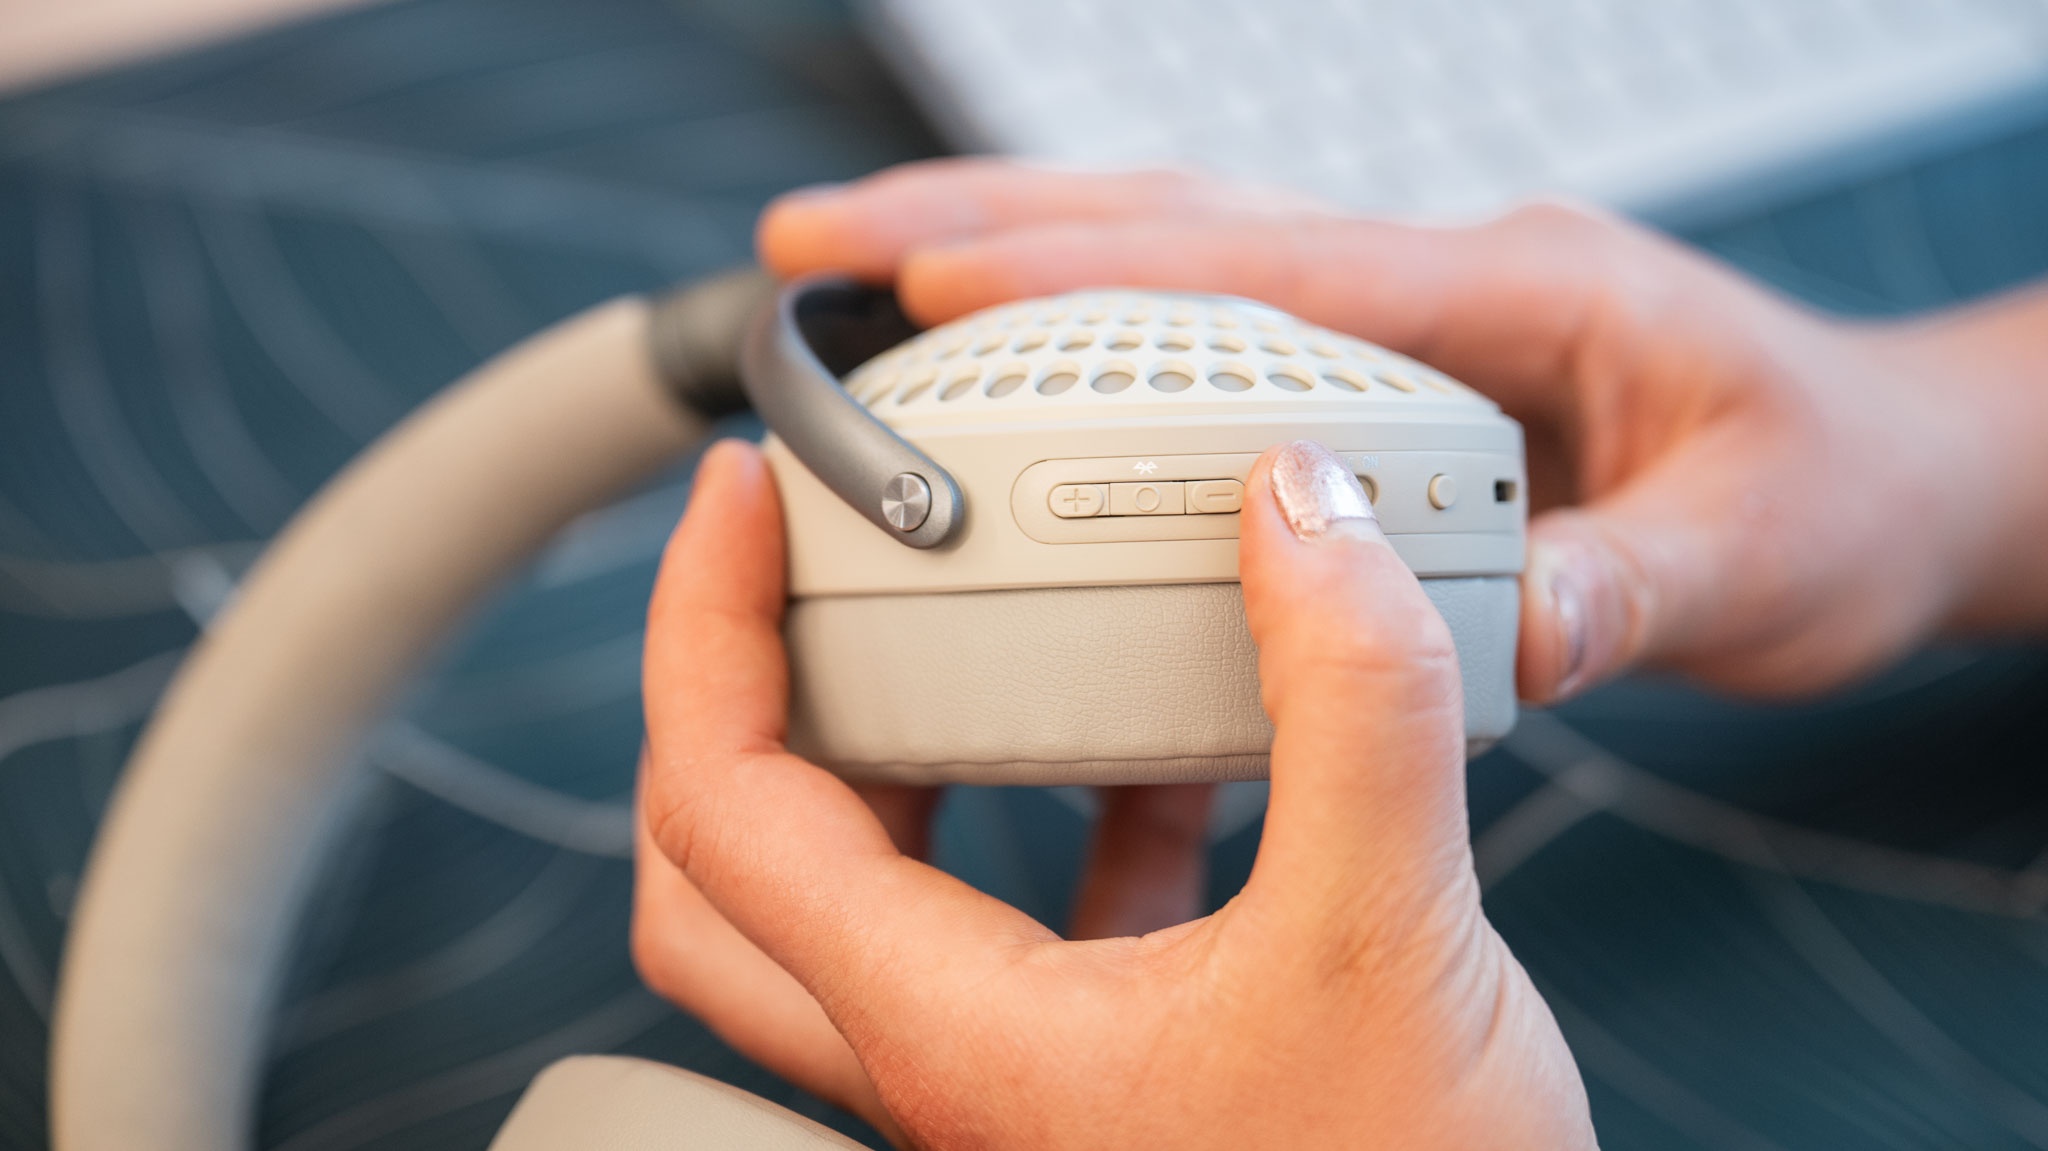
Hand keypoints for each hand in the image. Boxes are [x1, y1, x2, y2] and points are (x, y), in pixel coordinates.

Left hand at [635, 438, 1593, 1148]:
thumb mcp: (1393, 936)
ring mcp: (1013, 1072)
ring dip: (880, 753)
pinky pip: (1017, 921)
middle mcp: (942, 1055)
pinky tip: (1161, 755)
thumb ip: (1354, 702)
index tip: (744, 492)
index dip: (703, 622)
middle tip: (802, 565)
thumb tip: (1300, 510)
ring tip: (957, 629)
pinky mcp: (1101, 1074)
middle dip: (737, 691)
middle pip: (727, 867)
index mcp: (946, 1022)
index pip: (720, 799)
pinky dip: (1048, 816)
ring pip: (856, 899)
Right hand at [758, 159, 2014, 700]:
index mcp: (1522, 292)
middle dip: (986, 220)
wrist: (1884, 477)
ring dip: (1016, 248)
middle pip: (1179, 223)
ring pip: (1180, 252)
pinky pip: (1214, 328)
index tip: (931, 278)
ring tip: (859, 271)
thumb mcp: (1751, 562)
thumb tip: (1488, 637)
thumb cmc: (1827, 497)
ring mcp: (1410, 308)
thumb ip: (1618, 594)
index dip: (1089, 274)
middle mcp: (1446, 275)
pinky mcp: (1389, 366)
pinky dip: (1094, 330)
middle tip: (817, 240)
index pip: (1269, 268)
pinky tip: (1010, 365)